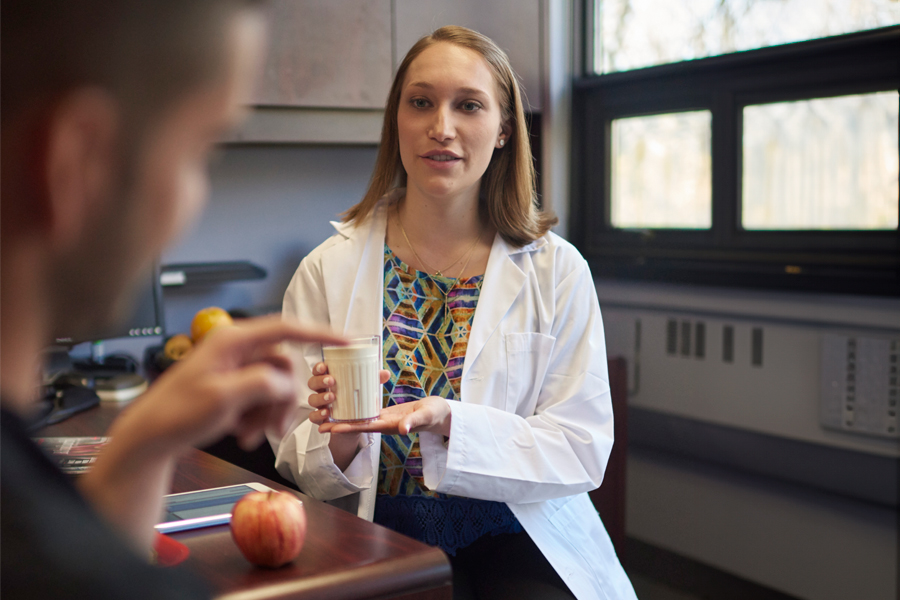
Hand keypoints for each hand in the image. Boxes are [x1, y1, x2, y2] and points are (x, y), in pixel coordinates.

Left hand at [117, 316, 346, 452]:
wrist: (151, 437)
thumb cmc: (178, 414)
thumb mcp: (224, 398)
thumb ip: (263, 384)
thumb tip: (286, 384)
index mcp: (233, 341)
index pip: (286, 328)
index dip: (319, 333)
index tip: (345, 340)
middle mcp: (236, 349)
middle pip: (283, 366)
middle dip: (282, 399)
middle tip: (274, 428)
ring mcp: (234, 368)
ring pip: (274, 385)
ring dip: (269, 413)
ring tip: (250, 435)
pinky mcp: (231, 385)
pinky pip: (260, 396)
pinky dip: (257, 417)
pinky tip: (242, 433)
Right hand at [307, 362, 389, 430]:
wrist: (355, 421)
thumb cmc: (356, 398)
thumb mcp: (365, 387)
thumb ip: (373, 380)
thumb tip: (385, 373)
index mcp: (329, 379)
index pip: (318, 370)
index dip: (318, 367)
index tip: (324, 366)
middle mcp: (321, 391)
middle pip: (312, 383)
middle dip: (320, 381)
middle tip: (331, 381)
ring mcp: (319, 405)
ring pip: (311, 400)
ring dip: (320, 397)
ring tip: (332, 397)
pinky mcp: (320, 419)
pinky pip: (313, 417)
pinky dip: (318, 415)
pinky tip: (326, 413)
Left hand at [323, 396, 451, 437]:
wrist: (440, 414)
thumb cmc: (435, 414)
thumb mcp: (425, 417)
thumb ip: (414, 422)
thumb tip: (403, 429)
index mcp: (390, 426)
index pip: (364, 427)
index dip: (347, 427)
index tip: (331, 427)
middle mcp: (384, 424)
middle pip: (358, 424)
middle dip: (339, 424)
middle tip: (319, 423)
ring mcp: (384, 419)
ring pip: (360, 418)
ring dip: (344, 416)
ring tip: (326, 412)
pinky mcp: (386, 412)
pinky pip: (368, 411)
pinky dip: (356, 408)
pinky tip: (346, 403)